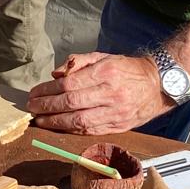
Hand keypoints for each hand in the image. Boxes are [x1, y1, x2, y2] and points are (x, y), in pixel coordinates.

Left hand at [27, 52, 172, 135]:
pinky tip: (58, 127)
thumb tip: (55, 74)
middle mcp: (111, 93)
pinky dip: (71, 130)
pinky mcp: (118, 127)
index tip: (34, 93)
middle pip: (71, 103)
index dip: (48, 91)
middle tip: (31, 108)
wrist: (158, 86)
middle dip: (47, 107)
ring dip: (55, 123)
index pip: (69, 84)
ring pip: (79, 121)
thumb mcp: (104, 57)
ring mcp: (115, 112)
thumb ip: (79, 62)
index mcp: (106, 73)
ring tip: (40, 120)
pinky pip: (90, 131)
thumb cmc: (126, 69)